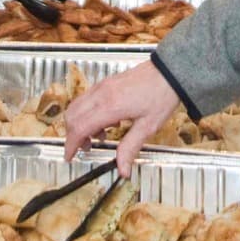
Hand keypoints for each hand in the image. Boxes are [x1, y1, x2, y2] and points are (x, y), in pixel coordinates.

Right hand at [62, 60, 182, 172]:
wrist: (169, 71)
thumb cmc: (162, 95)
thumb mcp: (148, 126)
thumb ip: (130, 148)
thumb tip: (122, 169)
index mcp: (110, 107)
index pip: (79, 128)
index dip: (71, 145)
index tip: (69, 156)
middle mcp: (101, 94)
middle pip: (72, 116)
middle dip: (73, 135)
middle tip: (85, 148)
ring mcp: (102, 86)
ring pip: (76, 106)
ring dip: (80, 124)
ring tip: (99, 136)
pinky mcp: (105, 83)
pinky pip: (86, 99)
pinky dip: (87, 113)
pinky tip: (106, 121)